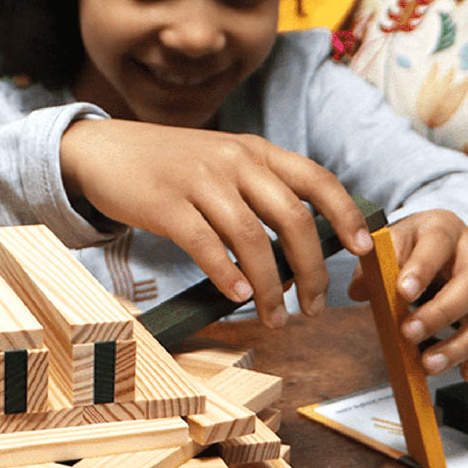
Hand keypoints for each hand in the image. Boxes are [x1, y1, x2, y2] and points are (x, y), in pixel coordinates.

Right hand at [59, 118, 373, 327]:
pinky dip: (229, 276)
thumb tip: (296, 255)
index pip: (317, 180)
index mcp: (255, 150)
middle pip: (292, 218)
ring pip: (252, 239)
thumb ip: (257, 193)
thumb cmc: (167, 166)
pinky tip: (239, 297)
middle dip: (312, 270)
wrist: (104, 150)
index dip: (345, 216)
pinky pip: (207, 246)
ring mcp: (200, 181)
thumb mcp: (220, 163)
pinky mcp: (166, 205)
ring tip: (276, 317)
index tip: (363, 251)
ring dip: (271, 287)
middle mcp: (234, 160)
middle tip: (314, 307)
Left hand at [347, 209, 467, 380]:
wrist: (441, 244)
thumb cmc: (409, 248)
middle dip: (441, 312)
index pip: (437, 244)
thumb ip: (372, 265)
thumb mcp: (388, 245)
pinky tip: (466, 374)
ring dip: (463, 343)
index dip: (421, 268)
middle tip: (409, 333)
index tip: (402, 292)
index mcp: (443, 228)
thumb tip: (360, 290)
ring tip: (430, 364)